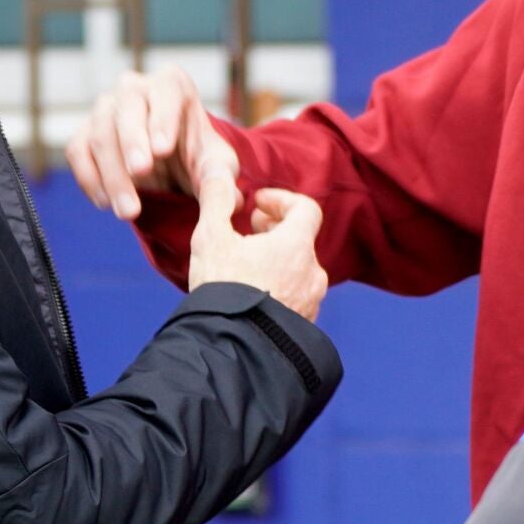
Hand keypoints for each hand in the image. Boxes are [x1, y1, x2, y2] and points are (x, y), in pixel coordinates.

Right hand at [67, 67, 238, 220]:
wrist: (172, 169)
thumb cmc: (197, 157)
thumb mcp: (217, 165)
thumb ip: (221, 177)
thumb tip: (231, 198)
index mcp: (172, 84)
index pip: (166, 91)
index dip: (162, 118)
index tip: (162, 149)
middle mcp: (134, 88)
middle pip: (126, 106)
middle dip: (132, 142)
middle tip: (141, 172)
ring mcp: (105, 109)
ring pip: (99, 133)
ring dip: (113, 174)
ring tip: (130, 211)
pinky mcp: (84, 134)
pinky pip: (78, 152)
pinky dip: (89, 179)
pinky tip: (106, 203)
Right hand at [188, 180, 328, 321]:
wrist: (232, 348)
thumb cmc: (222, 288)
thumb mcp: (211, 237)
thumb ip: (217, 200)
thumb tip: (220, 175)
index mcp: (296, 245)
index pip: (306, 208)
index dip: (282, 199)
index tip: (257, 204)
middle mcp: (313, 272)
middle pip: (301, 238)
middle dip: (276, 228)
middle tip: (250, 229)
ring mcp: (312, 301)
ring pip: (299, 269)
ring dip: (278, 258)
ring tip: (248, 263)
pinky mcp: (305, 325)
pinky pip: (297, 296)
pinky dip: (280, 285)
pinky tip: (254, 293)